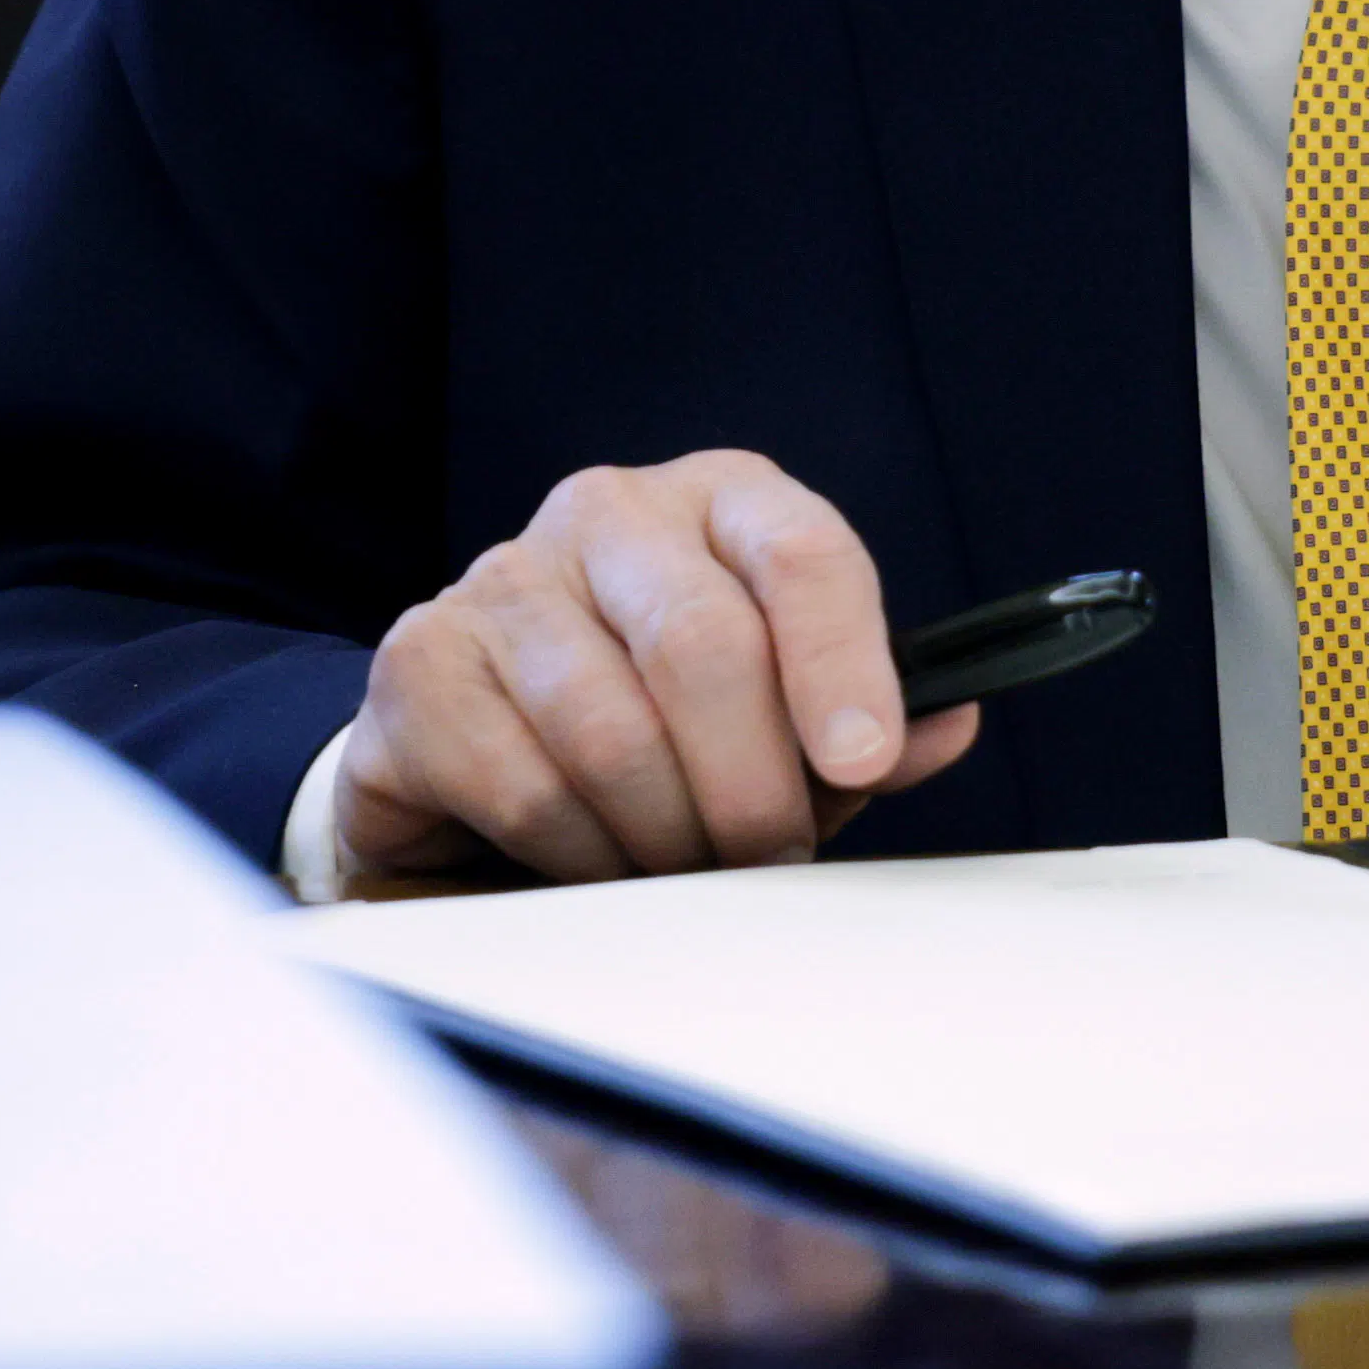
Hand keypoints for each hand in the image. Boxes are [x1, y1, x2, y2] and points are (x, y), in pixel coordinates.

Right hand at [340, 453, 982, 885]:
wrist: (479, 754)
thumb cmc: (662, 729)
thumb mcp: (782, 724)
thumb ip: (863, 727)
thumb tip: (946, 726)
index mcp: (720, 502)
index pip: (801, 551)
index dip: (840, 663)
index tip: (858, 761)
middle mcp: (610, 514)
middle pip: (703, 644)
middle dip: (751, 785)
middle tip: (765, 856)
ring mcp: (502, 577)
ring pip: (610, 730)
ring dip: (662, 834)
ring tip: (678, 866)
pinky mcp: (421, 660)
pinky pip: (521, 782)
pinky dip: (573, 851)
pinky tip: (587, 857)